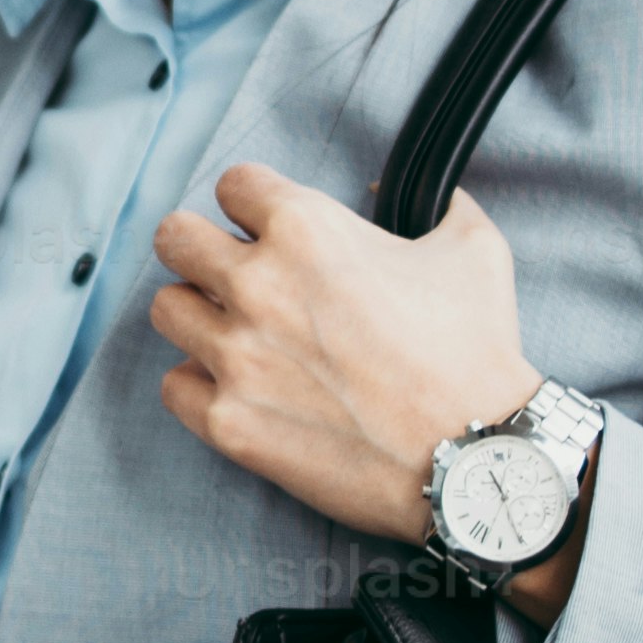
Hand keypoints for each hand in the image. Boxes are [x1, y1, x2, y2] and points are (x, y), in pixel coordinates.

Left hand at [144, 161, 574, 609]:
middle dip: (202, 249)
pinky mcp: (228, 421)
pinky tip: (240, 389)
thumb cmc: (475, 354)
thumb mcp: (472, 250)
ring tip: (238, 335)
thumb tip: (408, 193)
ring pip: (167, 310)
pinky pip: (174, 386)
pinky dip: (201, 386)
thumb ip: (435, 205)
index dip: (253, 204)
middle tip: (230, 273)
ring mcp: (236, 356)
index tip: (266, 227)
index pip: (233, 185)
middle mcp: (257, 285)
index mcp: (306, 229)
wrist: (473, 458)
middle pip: (175, 238)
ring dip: (200, 317)